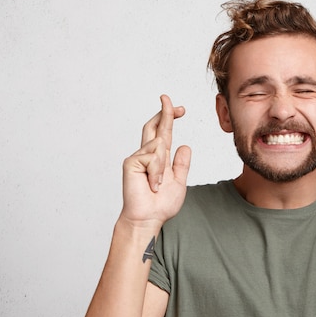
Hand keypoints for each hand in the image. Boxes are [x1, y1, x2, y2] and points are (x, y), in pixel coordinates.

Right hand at [119, 94, 190, 226]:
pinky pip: (152, 157)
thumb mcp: (179, 181)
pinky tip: (151, 184)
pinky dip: (156, 172)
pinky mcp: (131, 162)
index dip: (170, 118)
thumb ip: (181, 164)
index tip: (180, 109)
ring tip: (158, 184)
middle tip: (167, 98)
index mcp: (158, 158)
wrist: (149, 217)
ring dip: (163, 166)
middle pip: (154, 126)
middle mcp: (146, 154)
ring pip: (159, 145)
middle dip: (163, 112)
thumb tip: (184, 146)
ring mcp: (137, 157)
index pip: (163, 132)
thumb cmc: (161, 204)